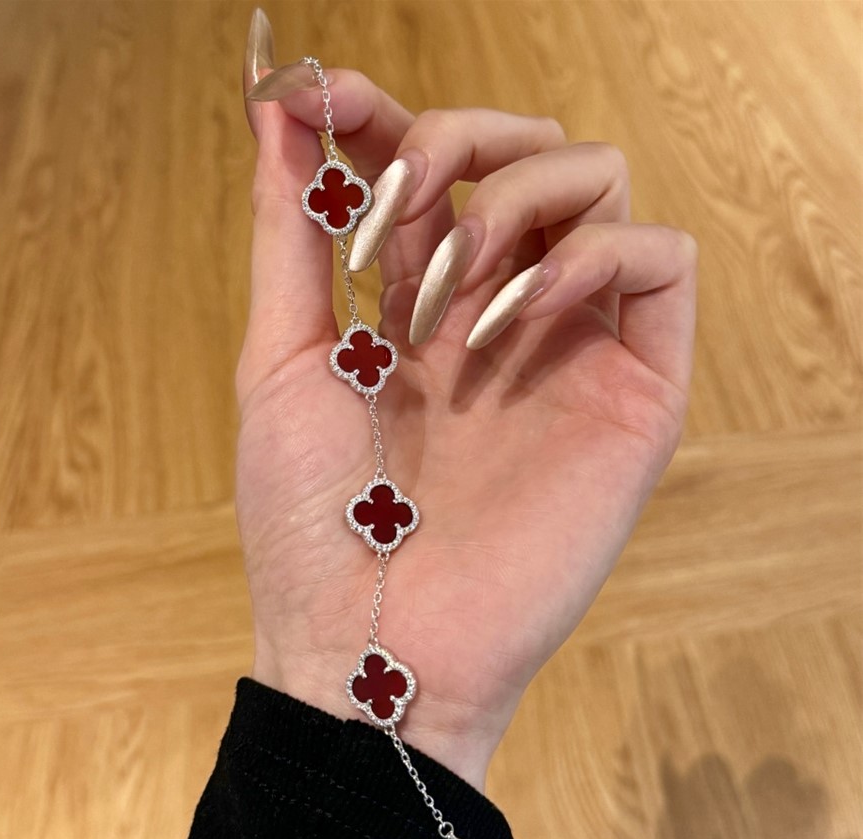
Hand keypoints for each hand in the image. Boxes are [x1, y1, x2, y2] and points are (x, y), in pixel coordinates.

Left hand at [239, 50, 695, 790]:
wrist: (372, 644)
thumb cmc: (313, 522)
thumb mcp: (280, 361)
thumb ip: (289, 234)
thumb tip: (275, 111)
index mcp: (416, 306)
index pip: (432, 166)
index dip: (387, 113)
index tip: (329, 95)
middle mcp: (498, 314)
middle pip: (527, 153)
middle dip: (458, 146)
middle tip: (401, 217)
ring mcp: (568, 348)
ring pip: (599, 186)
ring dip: (517, 202)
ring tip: (452, 293)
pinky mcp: (634, 393)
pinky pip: (661, 264)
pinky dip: (593, 255)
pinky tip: (516, 316)